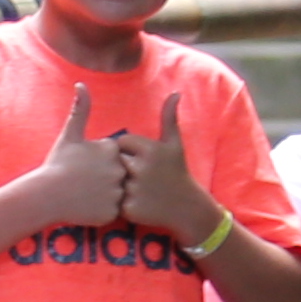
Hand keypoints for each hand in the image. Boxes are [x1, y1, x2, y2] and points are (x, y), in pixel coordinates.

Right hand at [36, 99, 140, 229]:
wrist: (45, 195)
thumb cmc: (57, 164)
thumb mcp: (70, 135)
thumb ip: (81, 109)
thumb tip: (81, 84)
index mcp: (112, 149)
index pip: (115, 157)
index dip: (99, 162)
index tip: (85, 167)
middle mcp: (119, 169)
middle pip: (119, 175)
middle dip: (105, 179)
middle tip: (85, 182)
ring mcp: (116, 192)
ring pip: (117, 194)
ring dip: (105, 195)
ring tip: (86, 194)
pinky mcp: (112, 213)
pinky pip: (113, 212)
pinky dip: (102, 211)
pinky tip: (87, 206)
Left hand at [124, 97, 220, 251]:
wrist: (186, 207)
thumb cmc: (177, 172)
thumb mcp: (175, 144)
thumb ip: (169, 118)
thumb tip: (176, 93)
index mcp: (149, 149)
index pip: (121, 143)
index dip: (128, 151)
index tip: (140, 160)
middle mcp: (141, 168)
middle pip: (115, 161)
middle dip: (122, 167)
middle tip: (138, 176)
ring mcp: (135, 189)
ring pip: (113, 181)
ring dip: (120, 184)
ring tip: (139, 188)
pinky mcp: (130, 208)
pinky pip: (114, 201)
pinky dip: (121, 202)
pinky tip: (137, 201)